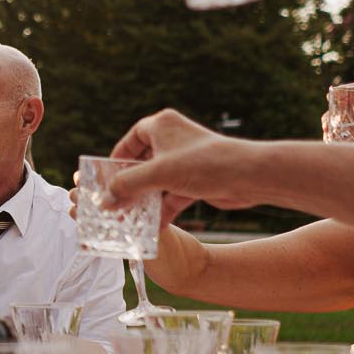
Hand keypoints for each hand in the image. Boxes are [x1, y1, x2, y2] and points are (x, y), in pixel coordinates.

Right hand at [103, 109, 269, 223]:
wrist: (249, 176)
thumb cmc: (205, 163)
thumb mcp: (159, 173)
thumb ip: (128, 185)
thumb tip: (104, 200)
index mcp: (162, 125)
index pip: (131, 139)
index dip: (117, 159)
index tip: (106, 178)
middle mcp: (172, 140)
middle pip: (142, 163)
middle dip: (129, 185)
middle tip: (114, 203)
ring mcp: (185, 161)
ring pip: (156, 182)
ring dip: (144, 201)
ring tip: (128, 220)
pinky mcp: (195, 180)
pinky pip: (171, 195)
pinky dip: (162, 209)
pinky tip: (152, 228)